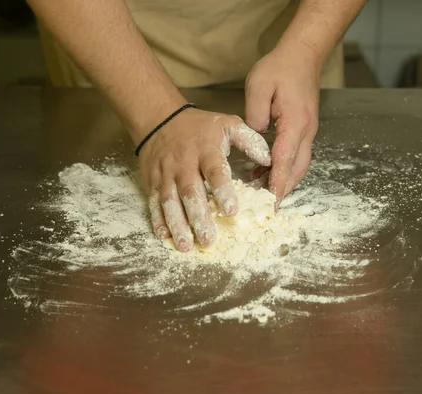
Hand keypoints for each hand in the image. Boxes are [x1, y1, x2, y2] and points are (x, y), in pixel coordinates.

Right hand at [137, 108, 270, 251]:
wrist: (159, 119)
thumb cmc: (199, 126)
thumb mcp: (227, 124)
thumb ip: (250, 140)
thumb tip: (270, 160)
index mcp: (205, 150)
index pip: (215, 171)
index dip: (223, 191)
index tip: (232, 211)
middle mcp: (184, 164)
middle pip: (190, 192)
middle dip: (199, 217)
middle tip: (209, 239)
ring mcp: (165, 174)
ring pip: (170, 202)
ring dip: (177, 225)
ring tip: (187, 245)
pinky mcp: (151, 182)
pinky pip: (153, 203)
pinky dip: (157, 220)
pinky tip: (164, 236)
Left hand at [245, 44, 320, 205]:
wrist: (303, 55)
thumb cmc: (280, 68)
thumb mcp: (258, 86)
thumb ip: (254, 115)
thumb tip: (253, 141)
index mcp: (295, 123)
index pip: (286, 159)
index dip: (278, 181)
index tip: (272, 200)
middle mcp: (306, 131)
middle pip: (298, 169)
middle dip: (284, 188)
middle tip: (266, 205)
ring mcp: (308, 131)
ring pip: (299, 165)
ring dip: (284, 180)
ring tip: (262, 193)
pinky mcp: (304, 130)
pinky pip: (296, 155)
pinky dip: (284, 168)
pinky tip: (265, 173)